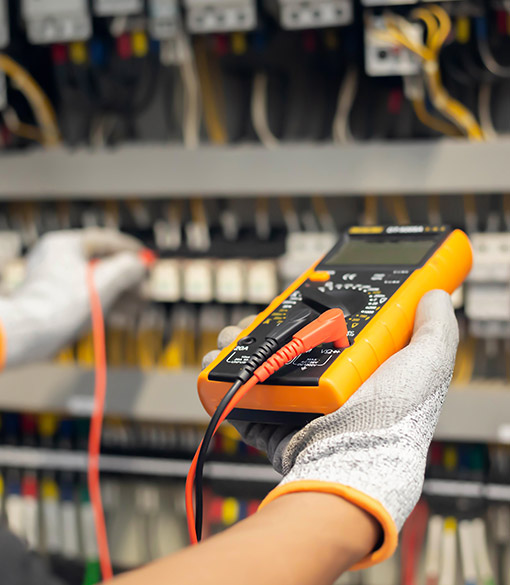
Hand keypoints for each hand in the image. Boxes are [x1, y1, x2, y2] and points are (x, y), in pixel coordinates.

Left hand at [0, 228, 145, 365]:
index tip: (148, 259)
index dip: (130, 250)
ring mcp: (53, 280)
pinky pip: (84, 296)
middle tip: (146, 289)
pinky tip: (123, 314)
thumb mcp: (104, 282)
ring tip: (140, 306)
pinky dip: (104, 303)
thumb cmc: (63, 305)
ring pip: (94, 283)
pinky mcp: (53, 301)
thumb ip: (127, 268)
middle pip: (101, 264)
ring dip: (120, 294)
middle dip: (128, 279)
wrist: (27, 334)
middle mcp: (56, 258)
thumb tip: (139, 264)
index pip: (104, 240)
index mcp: (64, 245)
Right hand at [202, 290, 457, 568]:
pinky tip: (215, 369)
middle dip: (263, 329)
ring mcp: (295, 407)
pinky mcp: (273, 426)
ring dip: (237, 352)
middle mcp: (322, 388)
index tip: (294, 297)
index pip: (324, 333)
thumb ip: (436, 328)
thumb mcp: (426, 365)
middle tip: (253, 319)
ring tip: (228, 340)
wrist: (355, 462)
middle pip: (285, 348)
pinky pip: (243, 402)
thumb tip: (435, 295)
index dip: (307, 313)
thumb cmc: (395, 418)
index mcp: (353, 372)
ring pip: (259, 370)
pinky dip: (224, 387)